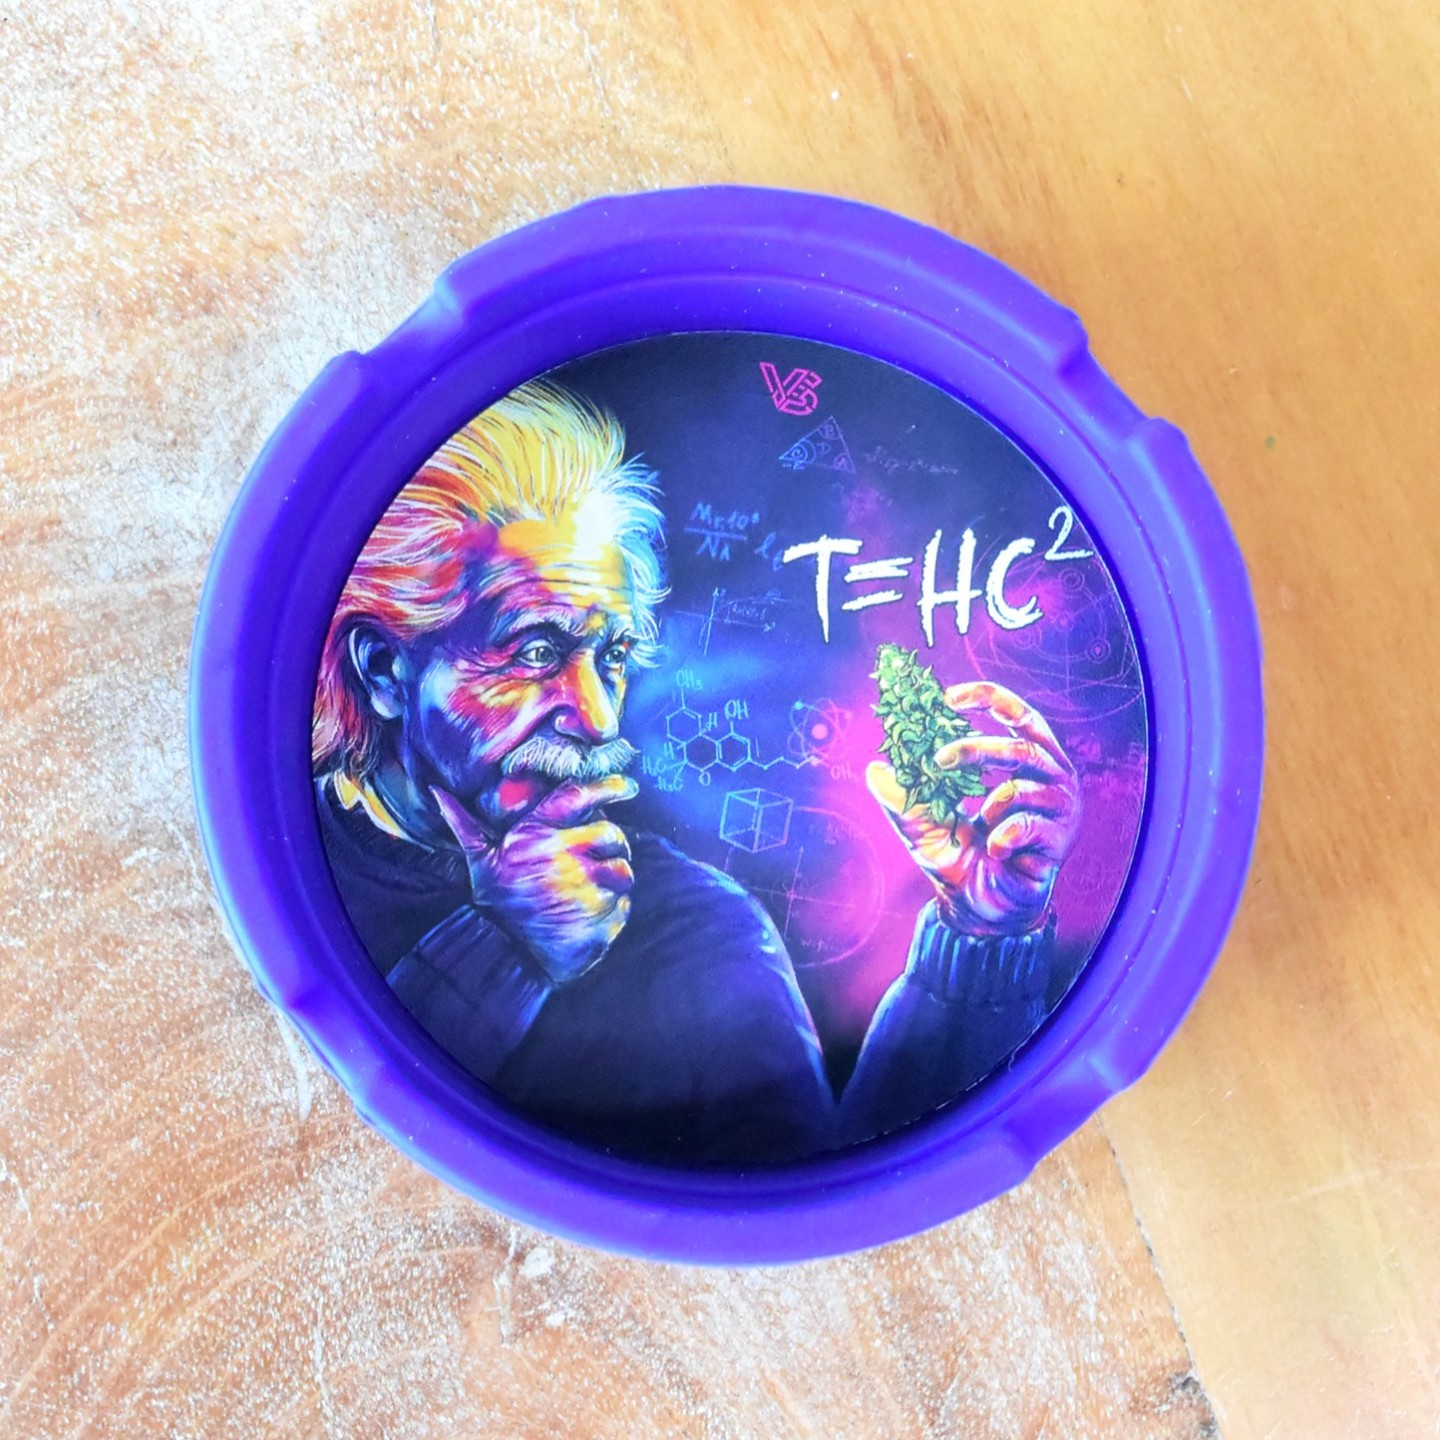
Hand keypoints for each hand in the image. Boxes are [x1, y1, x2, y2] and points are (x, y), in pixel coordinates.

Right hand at [431, 775, 638, 983]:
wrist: (503, 958)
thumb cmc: (494, 904)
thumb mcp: (480, 861)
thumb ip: (466, 823)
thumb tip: (438, 791)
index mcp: (537, 836)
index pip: (580, 796)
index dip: (609, 786)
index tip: (626, 786)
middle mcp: (565, 858)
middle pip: (612, 834)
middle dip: (612, 843)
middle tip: (602, 853)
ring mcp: (587, 890)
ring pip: (623, 871)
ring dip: (615, 877)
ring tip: (595, 887)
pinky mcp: (602, 920)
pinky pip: (624, 905)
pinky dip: (615, 908)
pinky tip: (591, 913)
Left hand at [866, 681, 1079, 935]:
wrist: (982, 912)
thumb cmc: (960, 862)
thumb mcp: (924, 826)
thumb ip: (904, 798)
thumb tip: (874, 769)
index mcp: (1027, 762)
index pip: (1018, 714)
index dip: (987, 699)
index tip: (948, 698)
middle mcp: (1052, 778)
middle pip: (1021, 743)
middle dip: (976, 748)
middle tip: (939, 758)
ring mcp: (1061, 807)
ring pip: (1022, 784)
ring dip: (990, 806)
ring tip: (980, 827)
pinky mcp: (1061, 838)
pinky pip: (1025, 823)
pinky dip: (1000, 838)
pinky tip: (997, 852)